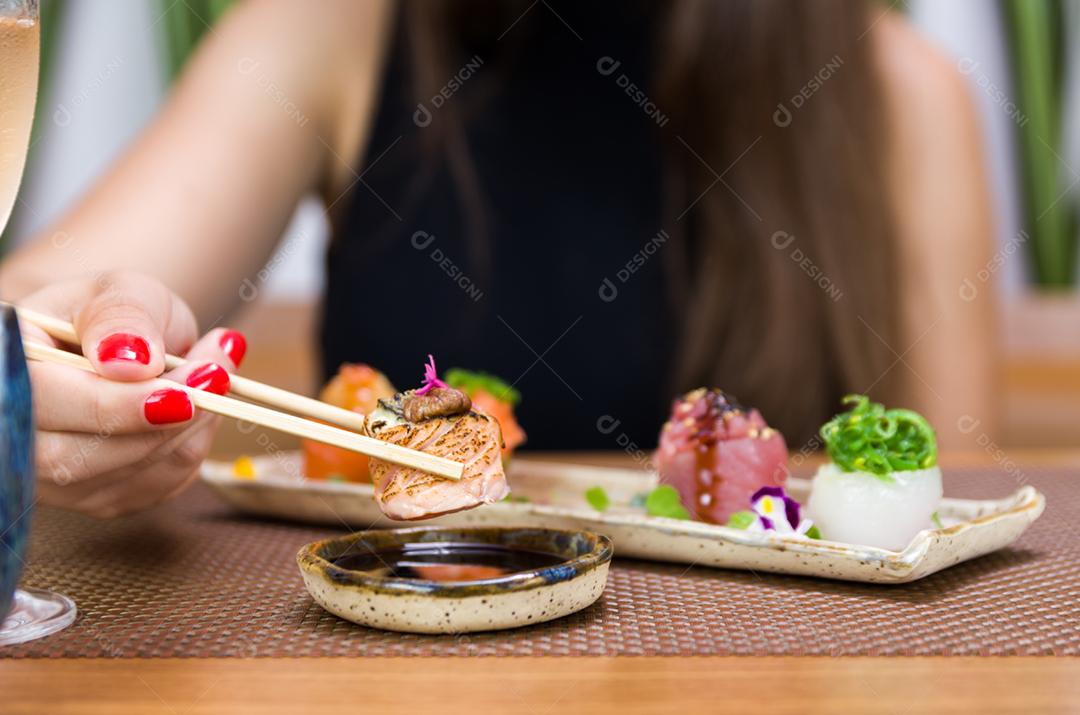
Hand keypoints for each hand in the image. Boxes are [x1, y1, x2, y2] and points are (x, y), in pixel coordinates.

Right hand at [20, 271, 246, 516]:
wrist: (121, 346)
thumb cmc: (112, 316)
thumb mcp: (119, 291)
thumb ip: (122, 317)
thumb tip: (133, 363)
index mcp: (6, 366)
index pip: (44, 402)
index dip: (114, 406)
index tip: (182, 393)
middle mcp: (14, 432)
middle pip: (74, 460)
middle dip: (161, 425)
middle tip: (216, 377)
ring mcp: (47, 476)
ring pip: (121, 479)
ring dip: (187, 432)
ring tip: (214, 376)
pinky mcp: (92, 497)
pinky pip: (151, 490)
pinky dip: (190, 449)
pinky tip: (199, 409)